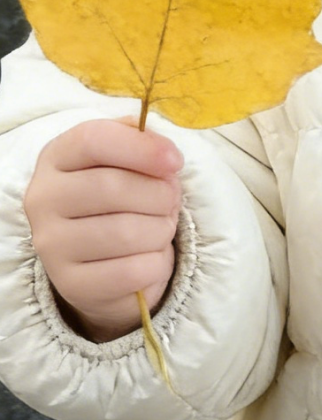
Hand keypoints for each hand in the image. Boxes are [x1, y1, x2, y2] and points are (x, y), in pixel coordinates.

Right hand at [23, 116, 181, 342]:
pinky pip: (132, 272)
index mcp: (57, 157)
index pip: (92, 140)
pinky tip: (150, 255)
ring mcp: (51, 246)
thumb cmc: (123, 191)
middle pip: (111, 187)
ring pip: (126, 233)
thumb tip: (165, 153)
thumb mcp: (129, 156)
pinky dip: (157, 262)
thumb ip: (145, 141)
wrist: (102, 256)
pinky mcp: (69, 285)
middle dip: (159, 193)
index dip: (141, 147)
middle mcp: (43, 200)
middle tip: (171, 199)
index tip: (175, 161)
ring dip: (161, 228)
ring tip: (160, 225)